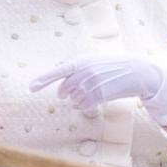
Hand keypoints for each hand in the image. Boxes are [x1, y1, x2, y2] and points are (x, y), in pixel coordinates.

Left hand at [29, 53, 166, 125]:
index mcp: (81, 61)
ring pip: (74, 100)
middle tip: (80, 90)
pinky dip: (87, 106)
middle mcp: (84, 72)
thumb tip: (60, 77)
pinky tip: (96, 101)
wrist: (135, 71)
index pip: (58, 71)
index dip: (43, 80)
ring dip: (80, 100)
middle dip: (67, 94)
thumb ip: (76, 66)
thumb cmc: (113, 66)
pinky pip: (84, 106)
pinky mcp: (99, 95)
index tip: (31, 87)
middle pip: (65, 90)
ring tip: (94, 91)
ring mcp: (91, 84)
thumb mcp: (94, 60)